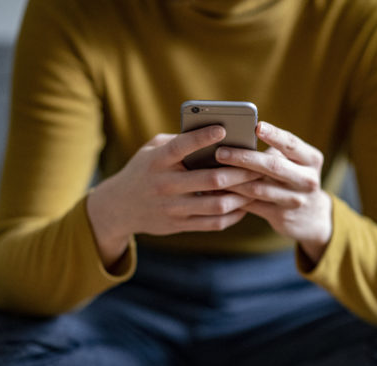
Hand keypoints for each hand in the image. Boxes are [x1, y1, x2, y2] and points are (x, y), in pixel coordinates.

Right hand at [87, 125, 260, 266]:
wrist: (118, 208)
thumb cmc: (143, 170)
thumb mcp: (151, 150)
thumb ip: (178, 141)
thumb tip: (213, 135)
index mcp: (157, 161)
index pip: (181, 147)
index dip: (203, 138)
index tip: (224, 129)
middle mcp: (165, 185)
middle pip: (210, 180)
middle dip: (239, 172)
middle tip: (259, 165)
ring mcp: (172, 208)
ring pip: (216, 205)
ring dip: (241, 196)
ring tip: (256, 186)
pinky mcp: (178, 225)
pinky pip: (213, 223)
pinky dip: (233, 215)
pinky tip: (244, 206)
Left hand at [216, 121, 332, 262]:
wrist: (312, 217)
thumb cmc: (294, 178)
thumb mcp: (296, 163)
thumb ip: (275, 152)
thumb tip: (237, 139)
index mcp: (311, 159)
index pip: (291, 144)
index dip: (274, 135)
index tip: (256, 126)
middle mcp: (307, 179)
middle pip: (273, 166)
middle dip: (244, 158)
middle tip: (220, 152)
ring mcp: (295, 200)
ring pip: (258, 188)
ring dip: (233, 180)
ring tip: (212, 172)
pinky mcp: (281, 217)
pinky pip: (252, 205)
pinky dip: (233, 197)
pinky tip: (217, 190)